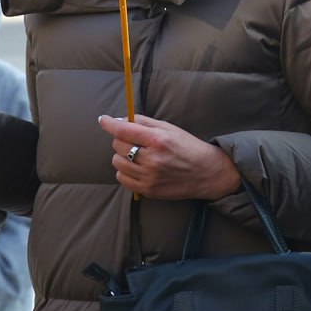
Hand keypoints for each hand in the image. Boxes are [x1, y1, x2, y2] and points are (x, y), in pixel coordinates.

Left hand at [98, 114, 240, 201]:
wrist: (207, 173)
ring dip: (122, 156)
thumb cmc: (188, 147)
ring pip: (117, 162)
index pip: (124, 130)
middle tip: (134, 140)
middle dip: (121, 140)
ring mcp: (149, 177)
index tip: (103, 120)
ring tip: (137, 155)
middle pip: (118, 145)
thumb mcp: (169, 128)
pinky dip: (125, 171)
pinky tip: (137, 168)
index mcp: (158, 140)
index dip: (109, 124)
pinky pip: (122, 179)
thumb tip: (120, 120)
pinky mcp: (148, 190)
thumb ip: (144, 122)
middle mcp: (152, 159)